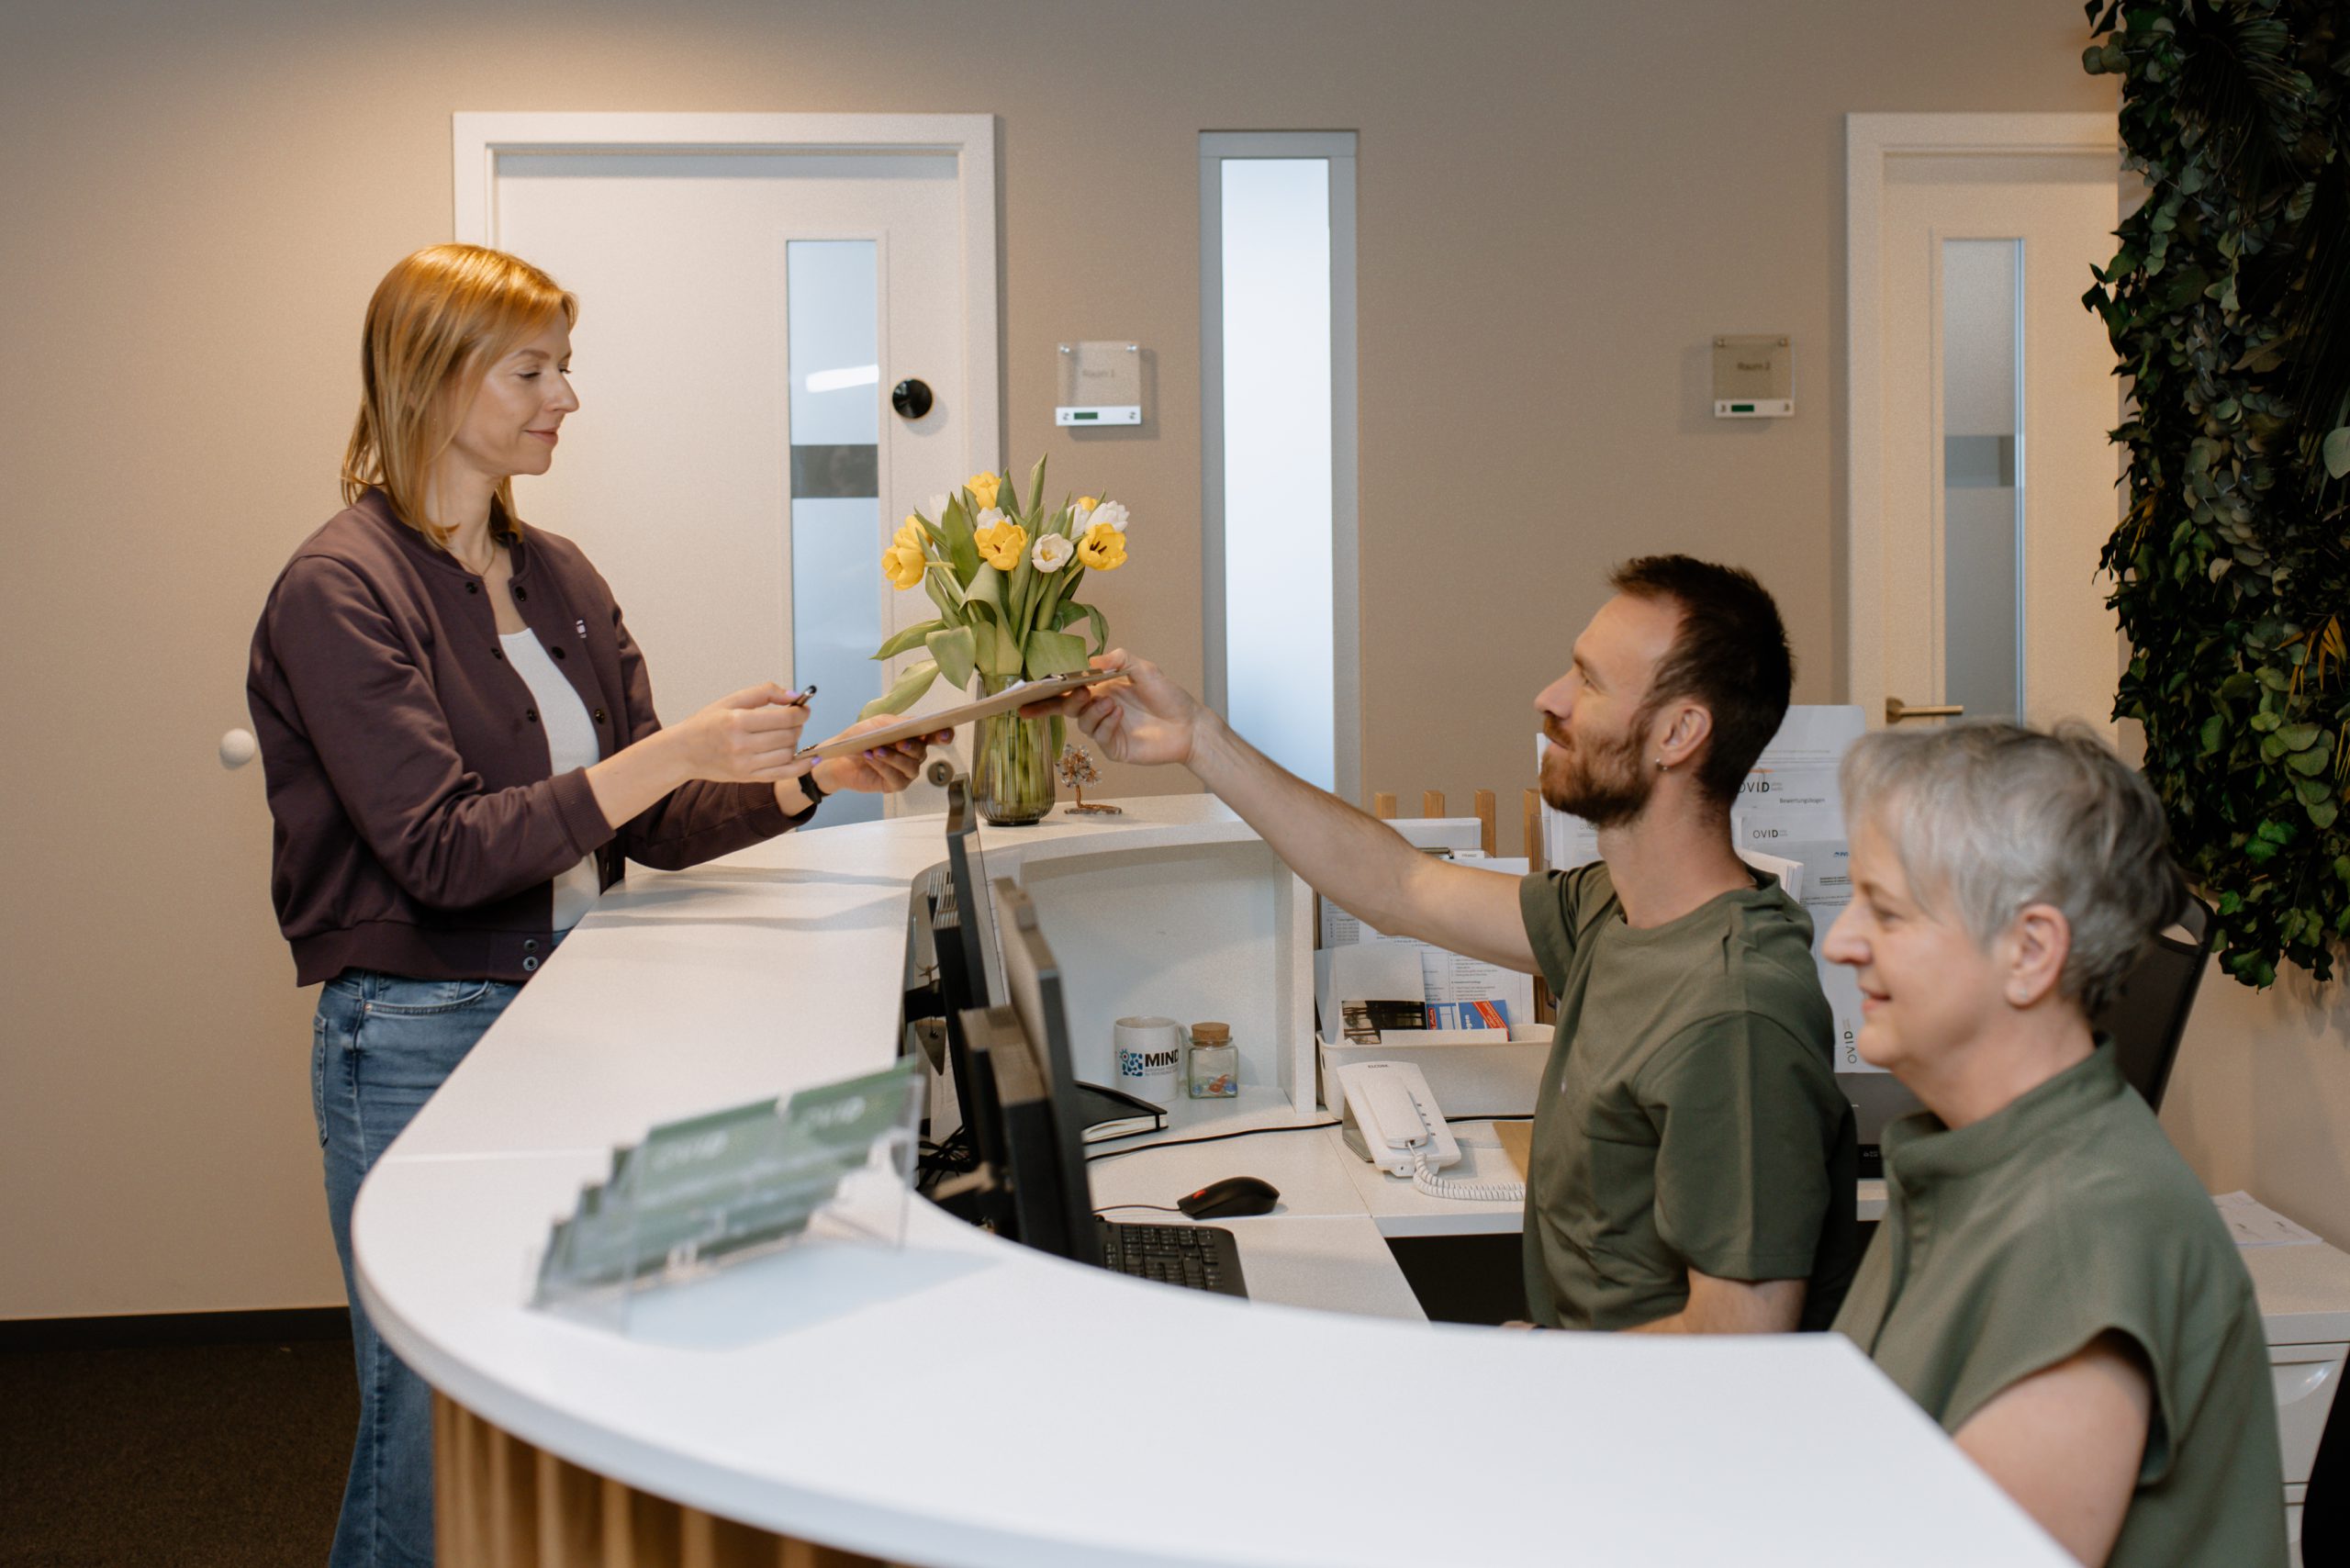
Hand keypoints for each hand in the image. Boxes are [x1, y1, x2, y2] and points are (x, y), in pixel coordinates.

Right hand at [670, 683, 812, 781]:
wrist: (683, 752)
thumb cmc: (706, 724)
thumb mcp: (730, 700)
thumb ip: (764, 693)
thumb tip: (794, 696)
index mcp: (737, 721)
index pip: (784, 718)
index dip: (801, 712)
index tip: (803, 709)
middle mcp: (741, 745)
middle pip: (788, 736)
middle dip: (798, 726)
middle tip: (793, 720)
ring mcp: (745, 764)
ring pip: (788, 754)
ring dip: (795, 742)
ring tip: (787, 735)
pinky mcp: (748, 778)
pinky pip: (783, 774)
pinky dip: (801, 767)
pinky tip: (811, 759)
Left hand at [812, 714, 954, 794]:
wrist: (837, 757)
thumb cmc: (859, 737)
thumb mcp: (879, 723)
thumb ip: (898, 723)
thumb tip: (915, 726)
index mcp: (913, 736)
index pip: (936, 735)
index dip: (944, 735)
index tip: (944, 735)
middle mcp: (912, 754)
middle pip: (923, 752)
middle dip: (912, 747)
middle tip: (899, 742)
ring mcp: (905, 771)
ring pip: (911, 767)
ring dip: (894, 758)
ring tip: (877, 750)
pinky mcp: (894, 784)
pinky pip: (897, 778)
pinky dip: (884, 767)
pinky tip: (872, 759)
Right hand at [1022, 651, 1201, 767]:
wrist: (1189, 725)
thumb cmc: (1168, 696)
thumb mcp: (1144, 669)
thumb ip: (1118, 659)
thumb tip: (1091, 661)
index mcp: (1101, 689)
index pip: (1067, 691)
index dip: (1045, 693)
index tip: (1027, 693)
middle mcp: (1099, 709)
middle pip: (1067, 708)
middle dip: (1067, 701)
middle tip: (1082, 693)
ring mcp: (1106, 730)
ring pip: (1083, 722)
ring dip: (1093, 712)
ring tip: (1112, 704)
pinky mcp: (1114, 748)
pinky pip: (1099, 736)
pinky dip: (1105, 723)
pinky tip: (1119, 715)